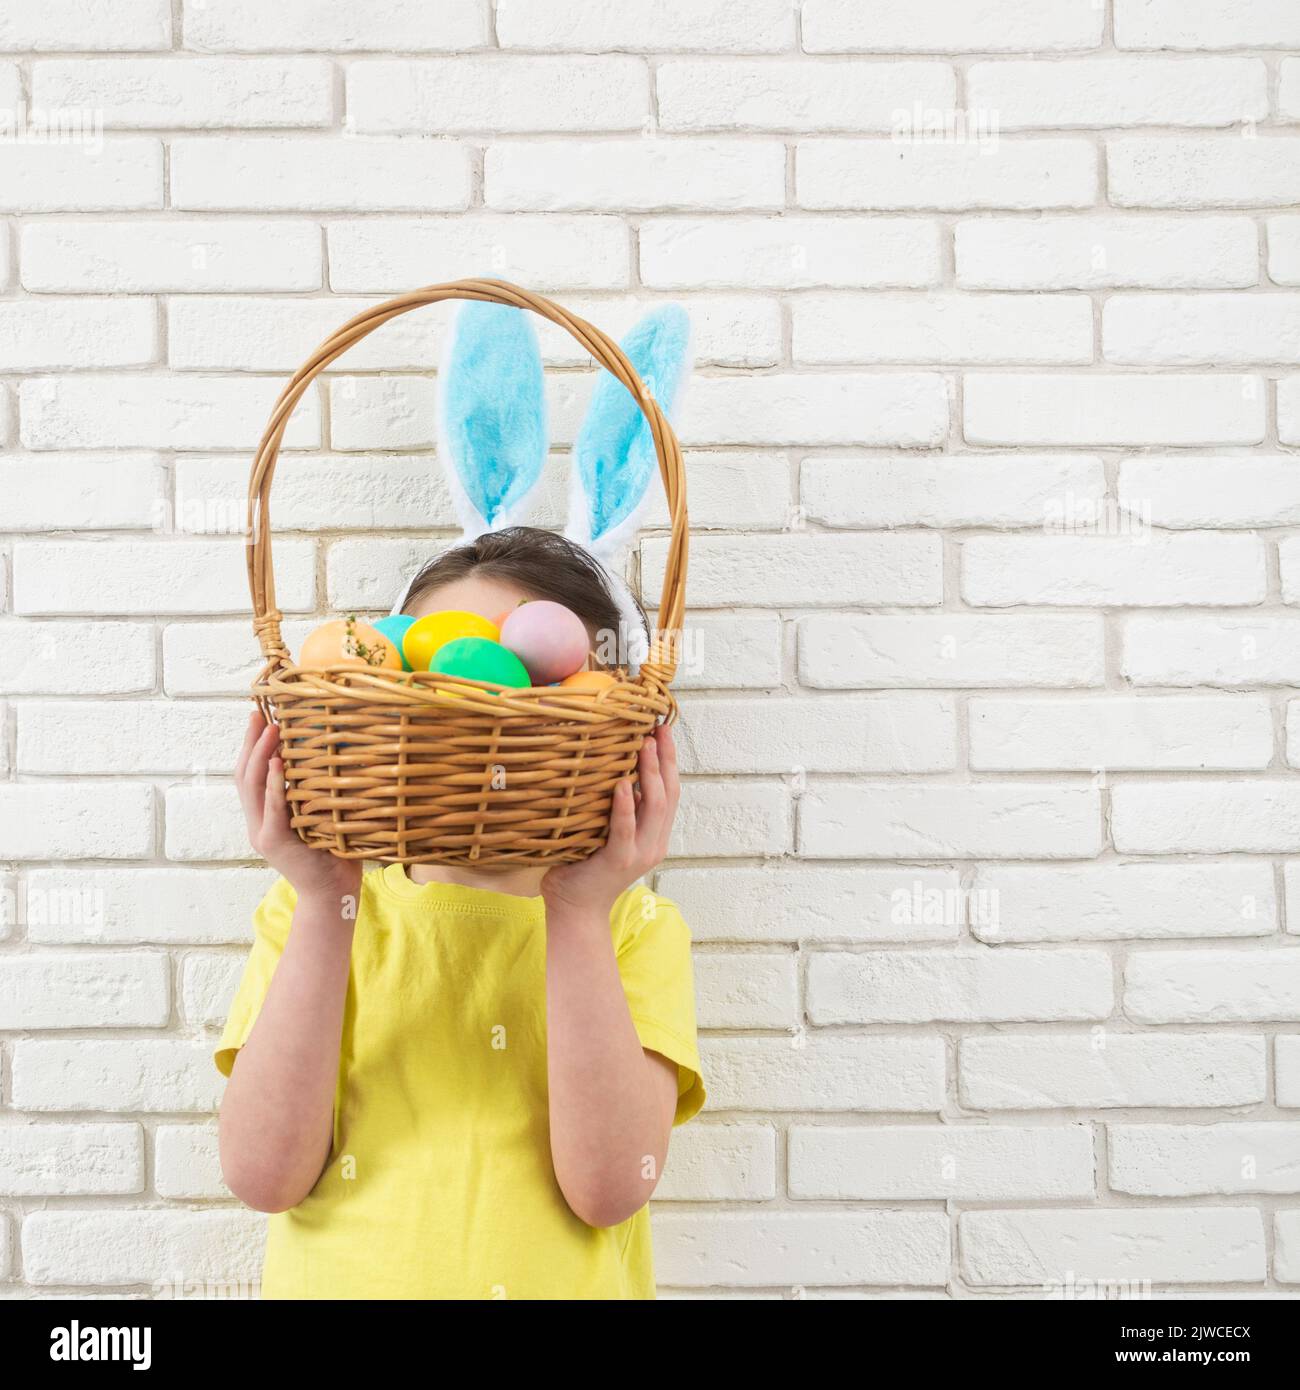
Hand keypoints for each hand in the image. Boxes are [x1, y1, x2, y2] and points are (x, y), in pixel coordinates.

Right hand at [235, 710, 361, 905]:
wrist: (333, 894)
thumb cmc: (335, 853)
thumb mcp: (322, 817)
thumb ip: (315, 793)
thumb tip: (333, 754)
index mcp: (265, 817)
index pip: (249, 775)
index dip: (251, 746)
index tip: (259, 717)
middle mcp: (258, 824)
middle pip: (244, 776)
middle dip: (251, 743)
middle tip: (259, 714)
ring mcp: (263, 833)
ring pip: (252, 788)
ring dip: (260, 755)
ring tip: (271, 729)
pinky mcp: (275, 842)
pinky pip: (272, 809)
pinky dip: (274, 785)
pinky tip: (277, 764)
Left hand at [541, 724, 679, 917]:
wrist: (576, 910)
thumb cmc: (582, 867)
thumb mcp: (604, 833)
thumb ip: (614, 810)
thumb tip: (608, 771)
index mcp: (654, 835)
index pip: (670, 792)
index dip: (670, 761)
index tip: (664, 731)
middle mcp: (654, 842)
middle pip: (668, 794)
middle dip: (666, 759)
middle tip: (659, 729)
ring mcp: (639, 853)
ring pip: (653, 807)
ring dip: (649, 774)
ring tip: (645, 746)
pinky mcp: (618, 860)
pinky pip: (624, 829)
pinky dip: (625, 806)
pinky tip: (621, 784)